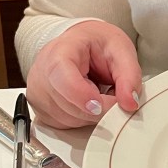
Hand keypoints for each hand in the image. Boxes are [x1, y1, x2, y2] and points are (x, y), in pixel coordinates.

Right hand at [25, 20, 140, 127]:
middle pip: (67, 104)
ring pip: (67, 119)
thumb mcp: (122, 51)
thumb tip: (130, 103)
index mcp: (61, 50)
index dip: (81, 95)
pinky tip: (86, 101)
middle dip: (98, 107)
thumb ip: (130, 76)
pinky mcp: (40, 108)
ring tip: (98, 92)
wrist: (82, 42)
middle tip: (112, 93)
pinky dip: (80, 119)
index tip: (100, 106)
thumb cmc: (98, 44)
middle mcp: (42, 72)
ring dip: (90, 114)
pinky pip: (62, 124)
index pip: (62, 77)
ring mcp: (37, 92)